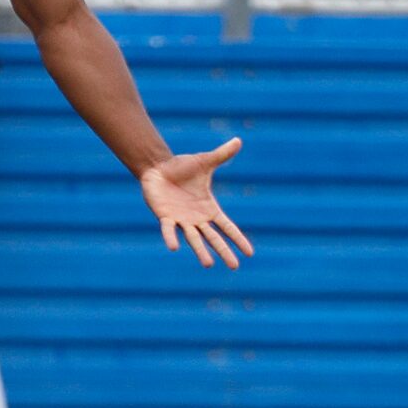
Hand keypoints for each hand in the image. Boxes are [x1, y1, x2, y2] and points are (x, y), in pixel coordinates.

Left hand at [138, 138, 252, 269]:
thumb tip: (238, 140)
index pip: (227, 226)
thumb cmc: (181, 167)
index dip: (238, 238)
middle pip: (213, 238)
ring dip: (200, 251)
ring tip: (208, 264)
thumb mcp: (205, 161)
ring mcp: (181, 220)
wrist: (158, 169)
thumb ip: (222, 154)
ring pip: (193, 239)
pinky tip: (173, 247)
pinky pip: (168, 229)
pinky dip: (170, 237)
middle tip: (235, 267)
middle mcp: (197, 218)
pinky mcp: (164, 217)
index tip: (249, 253)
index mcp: (209, 208)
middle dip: (224, 251)